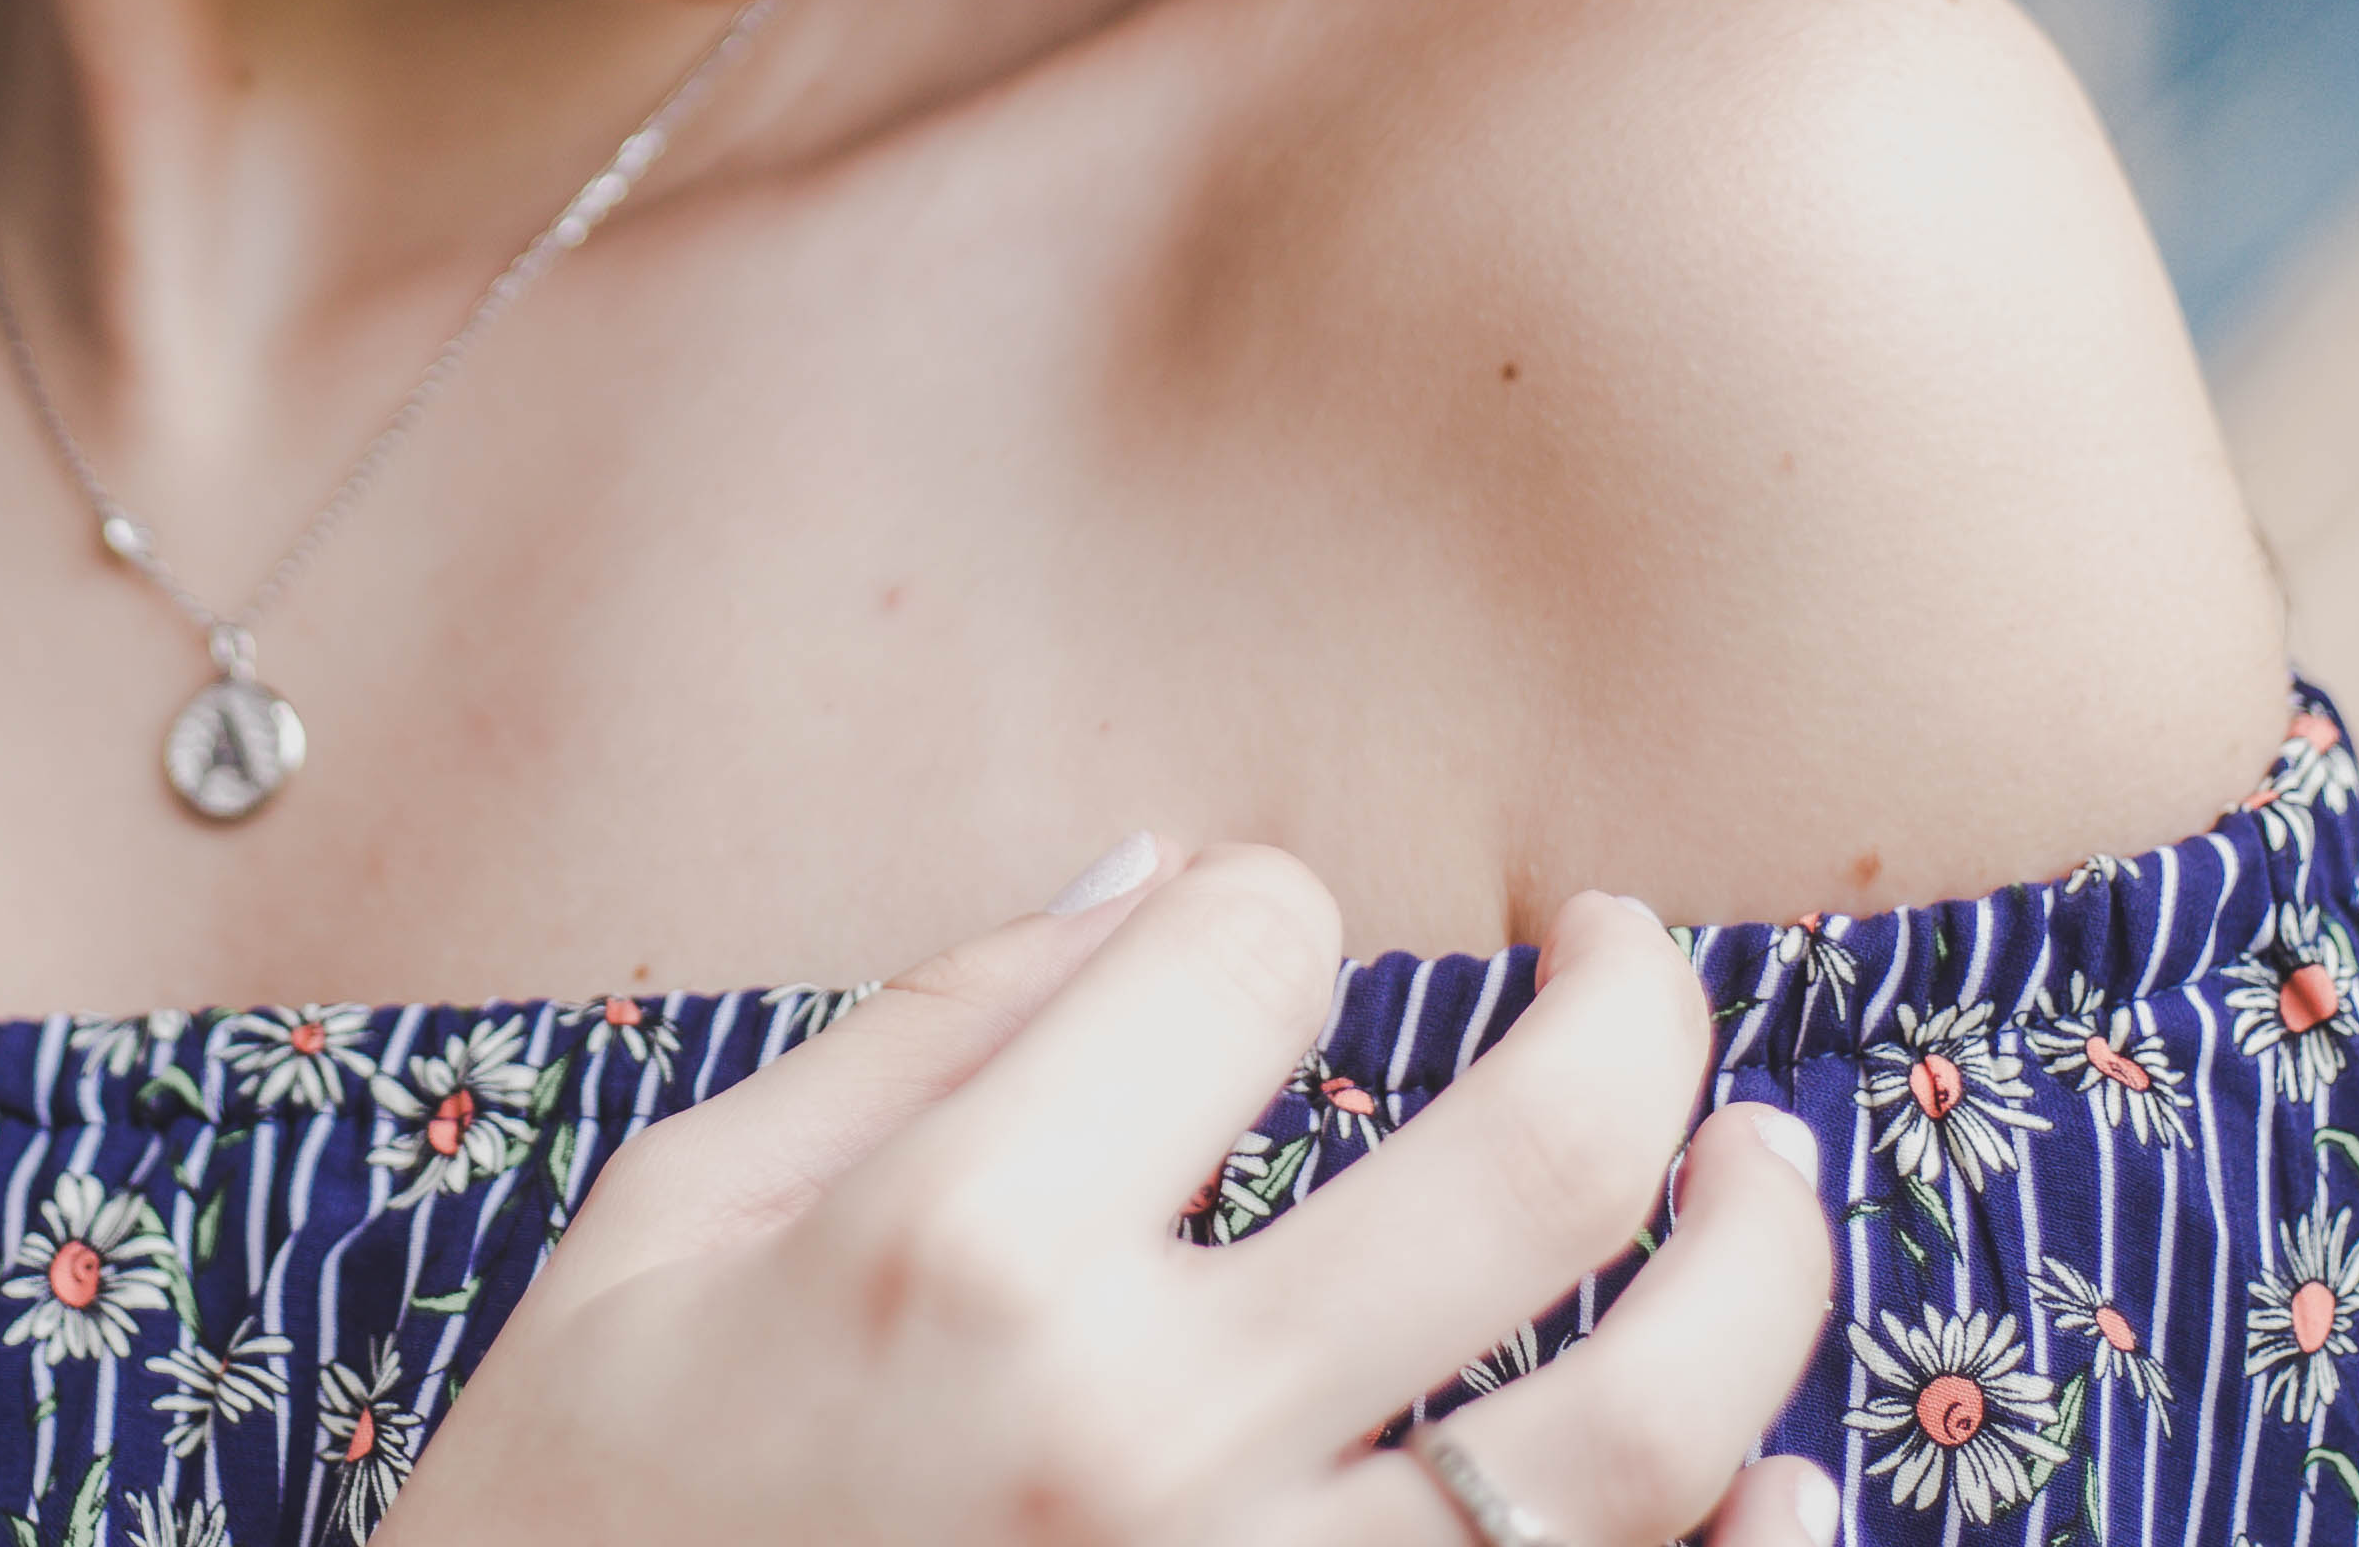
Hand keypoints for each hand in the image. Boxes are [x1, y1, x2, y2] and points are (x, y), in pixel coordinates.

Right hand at [389, 842, 1836, 1546]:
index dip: (1271, 913)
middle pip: (1537, 1172)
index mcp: (960, 1258)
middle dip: (1634, 1024)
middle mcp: (1143, 1440)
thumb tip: (1153, 878)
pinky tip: (1787, 1478)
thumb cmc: (572, 1530)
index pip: (1251, 961)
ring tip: (1762, 1176)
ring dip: (1757, 1273)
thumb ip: (926, 1036)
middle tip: (1638, 966)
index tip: (1258, 945)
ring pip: (1636, 1438)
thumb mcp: (668, 1235)